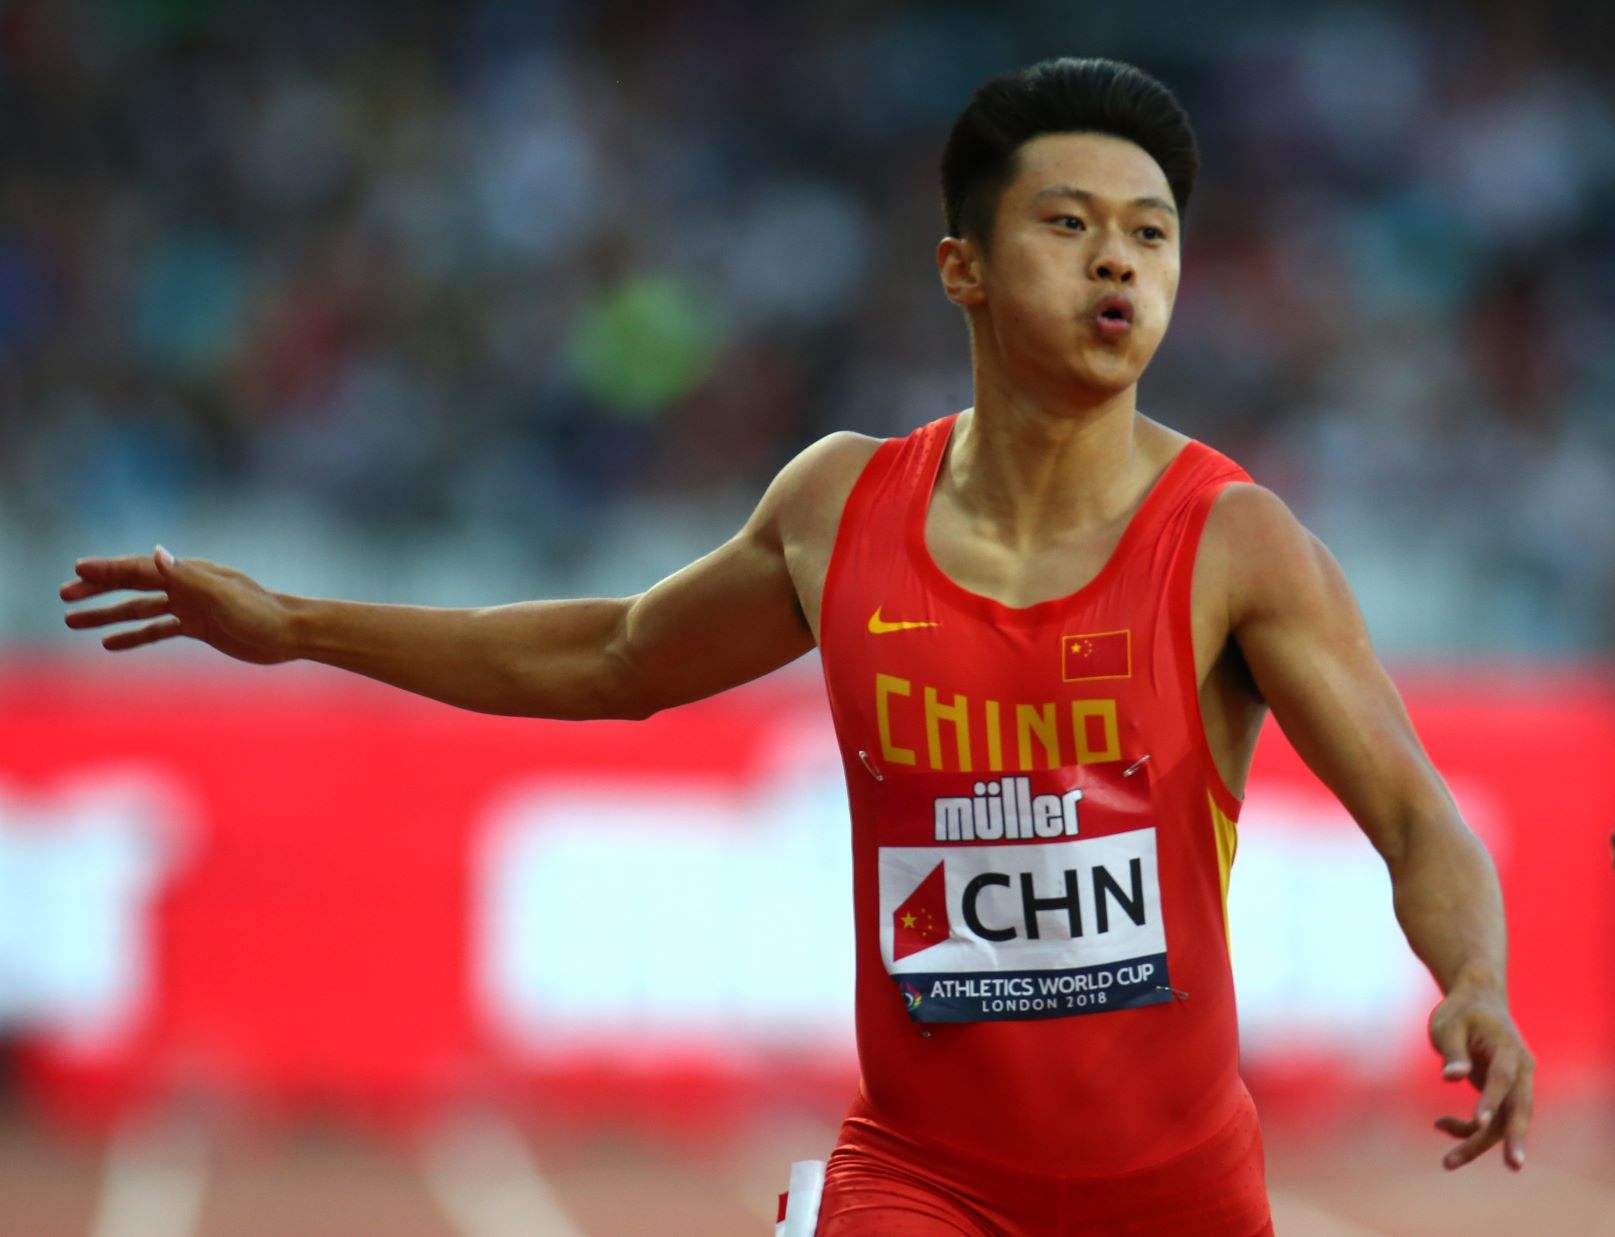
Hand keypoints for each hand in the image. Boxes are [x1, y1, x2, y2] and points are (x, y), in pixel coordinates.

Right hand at [61, 546, 296, 664]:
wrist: (291, 634)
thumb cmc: (261, 613)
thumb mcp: (222, 595)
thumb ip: (187, 576)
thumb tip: (155, 552)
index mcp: (190, 574)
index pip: (140, 569)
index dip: (108, 569)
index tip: (76, 569)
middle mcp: (187, 586)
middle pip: (133, 586)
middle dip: (97, 590)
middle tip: (63, 596)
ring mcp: (192, 607)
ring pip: (140, 610)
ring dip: (107, 615)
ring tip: (73, 622)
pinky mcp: (200, 627)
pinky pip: (159, 630)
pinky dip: (134, 635)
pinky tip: (110, 643)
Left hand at [1428, 981, 1533, 1171]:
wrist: (1479, 1000)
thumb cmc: (1460, 1012)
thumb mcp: (1447, 1025)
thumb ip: (1452, 1051)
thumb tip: (1451, 1077)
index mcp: (1508, 1048)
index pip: (1503, 1078)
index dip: (1492, 1100)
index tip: (1478, 1121)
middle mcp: (1520, 1069)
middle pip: (1519, 1108)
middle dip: (1514, 1137)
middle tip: (1514, 1165)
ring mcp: (1516, 1083)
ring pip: (1505, 1121)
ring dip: (1480, 1142)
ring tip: (1447, 1163)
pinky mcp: (1505, 1093)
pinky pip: (1493, 1118)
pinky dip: (1469, 1126)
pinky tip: (1439, 1124)